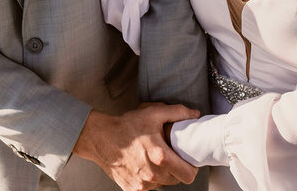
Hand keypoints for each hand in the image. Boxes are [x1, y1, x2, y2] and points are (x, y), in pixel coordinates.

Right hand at [74, 105, 200, 190]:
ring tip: (155, 158)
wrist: (101, 138)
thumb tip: (195, 114)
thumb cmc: (126, 126)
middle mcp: (152, 175)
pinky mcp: (132, 189)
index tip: (188, 159)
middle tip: (171, 154)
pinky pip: (149, 186)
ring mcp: (142, 184)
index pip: (188, 175)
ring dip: (163, 173)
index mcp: (160, 157)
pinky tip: (144, 164)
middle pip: (177, 179)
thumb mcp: (154, 113)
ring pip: (163, 183)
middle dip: (177, 168)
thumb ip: (178, 113)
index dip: (192, 168)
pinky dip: (150, 177)